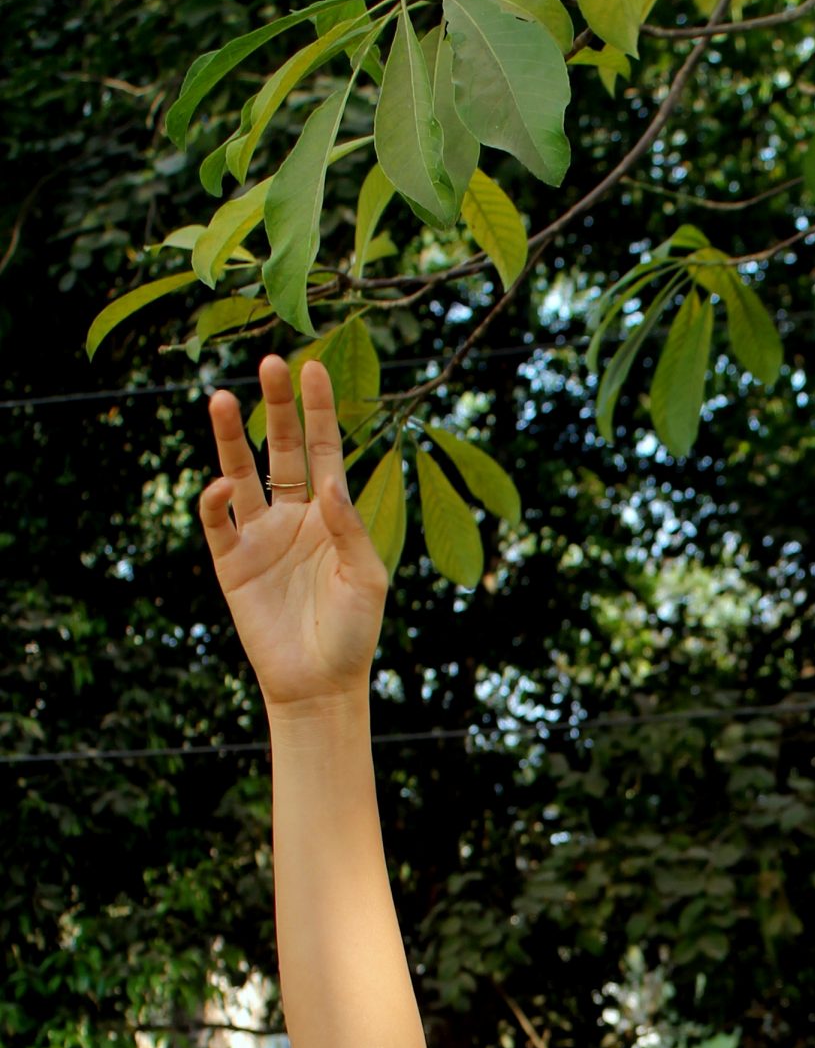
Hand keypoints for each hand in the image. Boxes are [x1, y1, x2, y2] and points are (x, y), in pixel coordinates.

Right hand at [198, 354, 389, 711]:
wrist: (319, 684)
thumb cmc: (352, 632)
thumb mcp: (366, 578)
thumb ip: (348, 528)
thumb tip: (329, 482)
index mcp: (331, 515)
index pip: (323, 449)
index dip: (319, 411)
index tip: (314, 367)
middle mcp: (294, 516)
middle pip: (280, 448)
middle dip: (275, 406)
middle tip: (270, 362)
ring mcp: (260, 536)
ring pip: (241, 473)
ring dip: (229, 437)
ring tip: (218, 396)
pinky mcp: (232, 562)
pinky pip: (218, 520)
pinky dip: (215, 499)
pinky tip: (223, 484)